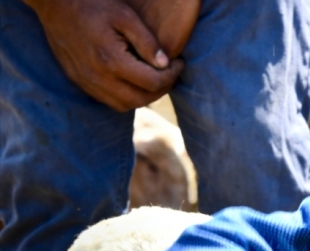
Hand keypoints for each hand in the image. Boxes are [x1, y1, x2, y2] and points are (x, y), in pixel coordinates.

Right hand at [24, 0, 186, 110]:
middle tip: (171, 75)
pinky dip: (126, 97)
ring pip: (124, 105)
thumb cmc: (93, 5)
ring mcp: (86, 82)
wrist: (55, 4)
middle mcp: (98, 77)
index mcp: (111, 60)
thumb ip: (147, 42)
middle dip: (162, 90)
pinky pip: (108, 101)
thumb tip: (164, 64)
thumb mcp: (125, 16)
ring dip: (144, 97)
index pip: (153, 82)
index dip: (172, 75)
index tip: (178, 63)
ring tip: (155, 80)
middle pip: (141, 100)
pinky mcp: (79, 82)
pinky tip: (133, 82)